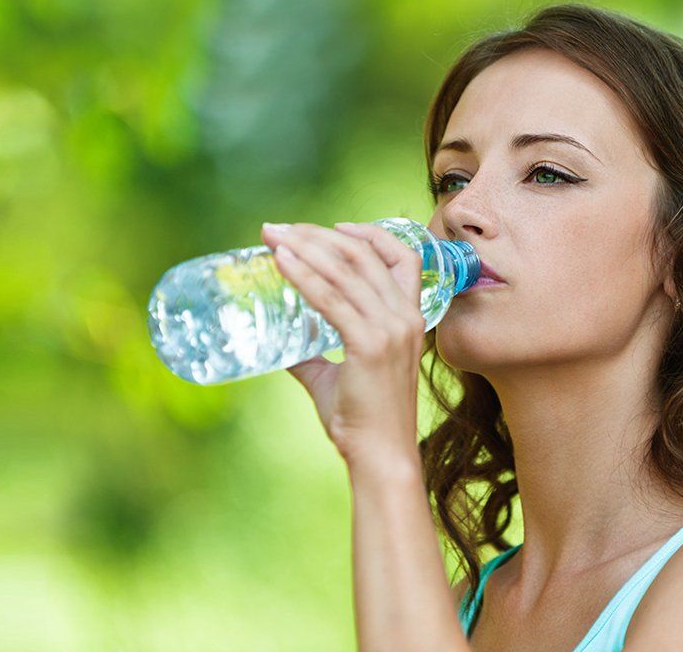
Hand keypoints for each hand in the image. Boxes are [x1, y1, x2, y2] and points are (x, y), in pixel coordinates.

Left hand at [260, 221, 424, 466]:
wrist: (380, 456)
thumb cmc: (363, 420)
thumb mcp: (338, 376)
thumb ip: (312, 356)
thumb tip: (279, 347)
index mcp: (409, 319)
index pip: (402, 257)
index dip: (370, 233)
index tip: (334, 226)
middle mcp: (405, 317)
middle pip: (363, 255)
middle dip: (317, 235)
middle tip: (279, 229)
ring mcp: (390, 328)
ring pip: (345, 270)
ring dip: (304, 246)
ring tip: (272, 236)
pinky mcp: (369, 344)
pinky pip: (330, 299)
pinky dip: (303, 275)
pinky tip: (279, 262)